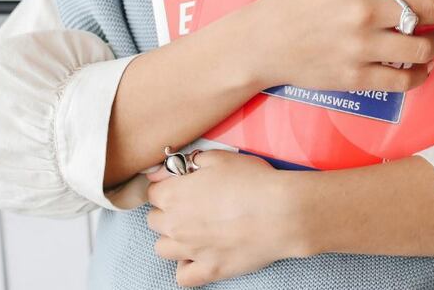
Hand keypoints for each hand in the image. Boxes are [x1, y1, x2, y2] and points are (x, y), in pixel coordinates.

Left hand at [146, 150, 308, 286]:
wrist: (281, 212)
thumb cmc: (253, 181)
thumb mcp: (221, 158)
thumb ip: (189, 162)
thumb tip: (168, 169)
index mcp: (173, 194)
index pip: (152, 192)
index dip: (168, 186)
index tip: (182, 186)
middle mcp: (175, 225)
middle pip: (154, 220)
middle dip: (168, 212)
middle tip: (191, 206)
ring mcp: (190, 250)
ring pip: (163, 248)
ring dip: (173, 239)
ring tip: (194, 231)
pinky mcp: (208, 270)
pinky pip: (182, 276)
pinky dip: (187, 266)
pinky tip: (200, 255)